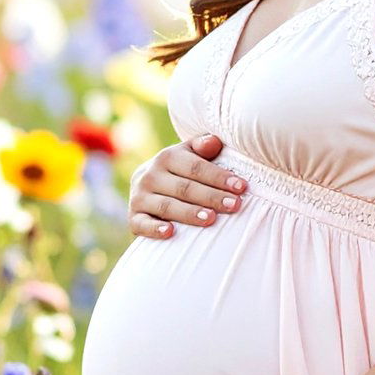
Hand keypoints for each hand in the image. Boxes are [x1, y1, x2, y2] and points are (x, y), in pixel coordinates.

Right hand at [128, 133, 248, 238]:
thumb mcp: (190, 155)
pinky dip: (154, 228)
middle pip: (185, 187)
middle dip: (212, 197)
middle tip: (235, 205)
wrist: (147, 188)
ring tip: (211, 219)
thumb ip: (203, 147)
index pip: (196, 167)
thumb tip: (214, 142)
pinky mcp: (133, 217)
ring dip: (189, 213)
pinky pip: (142, 224)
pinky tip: (170, 232)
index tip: (241, 187)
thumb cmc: (180, 172)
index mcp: (167, 157)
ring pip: (167, 206)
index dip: (219, 177)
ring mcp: (139, 196)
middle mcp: (150, 175)